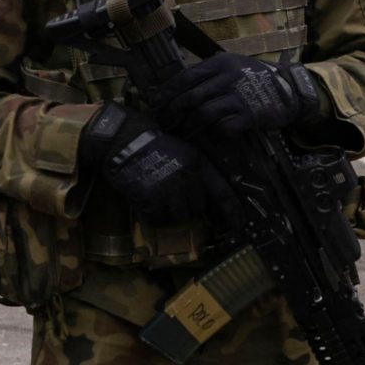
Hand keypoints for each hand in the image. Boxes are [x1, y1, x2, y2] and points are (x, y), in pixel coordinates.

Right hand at [81, 104, 234, 226]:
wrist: (125, 140)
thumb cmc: (155, 146)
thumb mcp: (185, 152)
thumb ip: (199, 174)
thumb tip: (210, 202)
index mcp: (199, 164)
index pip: (222, 192)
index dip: (232, 211)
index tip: (239, 224)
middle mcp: (188, 177)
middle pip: (198, 209)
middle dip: (188, 207)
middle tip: (172, 196)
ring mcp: (169, 188)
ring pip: (179, 217)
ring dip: (170, 212)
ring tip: (158, 196)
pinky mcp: (151, 197)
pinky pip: (158, 219)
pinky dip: (153, 214)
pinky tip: (147, 200)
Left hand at [158, 52, 323, 138]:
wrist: (290, 89)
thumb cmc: (254, 78)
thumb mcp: (231, 66)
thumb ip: (207, 74)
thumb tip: (174, 87)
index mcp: (220, 63)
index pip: (185, 78)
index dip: (167, 93)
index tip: (155, 105)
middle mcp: (228, 77)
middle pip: (190, 98)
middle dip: (173, 113)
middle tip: (164, 124)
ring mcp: (240, 97)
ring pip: (204, 114)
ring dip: (189, 127)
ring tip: (182, 134)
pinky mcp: (251, 115)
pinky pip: (225, 128)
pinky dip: (214, 134)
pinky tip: (209, 137)